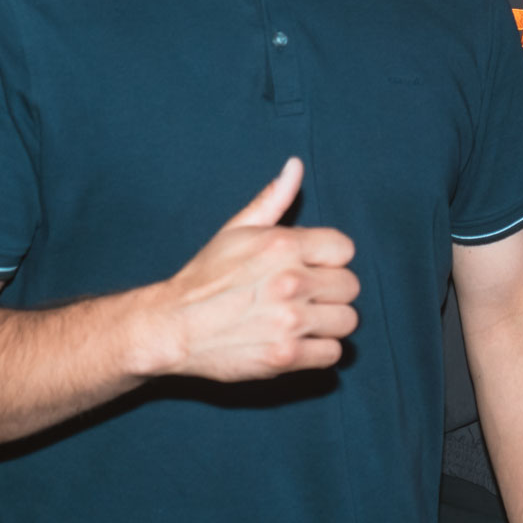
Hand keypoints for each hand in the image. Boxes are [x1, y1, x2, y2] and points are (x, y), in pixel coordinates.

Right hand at [145, 158, 358, 381]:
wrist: (172, 328)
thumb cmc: (205, 277)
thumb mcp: (236, 230)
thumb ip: (273, 199)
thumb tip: (296, 166)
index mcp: (283, 245)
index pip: (345, 249)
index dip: (328, 260)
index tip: (310, 269)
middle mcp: (291, 282)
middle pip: (350, 286)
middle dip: (331, 292)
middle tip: (306, 297)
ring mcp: (289, 322)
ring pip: (347, 321)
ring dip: (329, 323)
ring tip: (304, 321)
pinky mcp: (284, 357)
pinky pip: (332, 354)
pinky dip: (320, 352)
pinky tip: (300, 343)